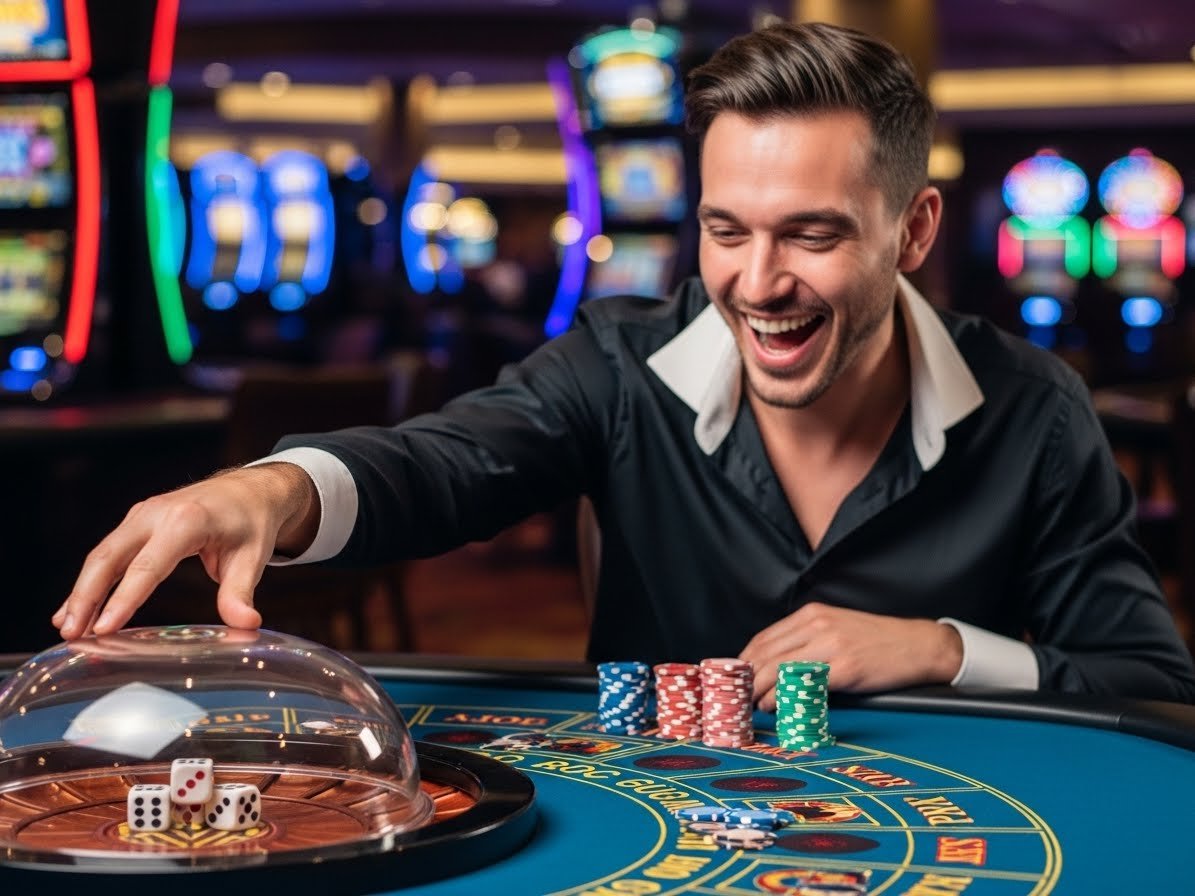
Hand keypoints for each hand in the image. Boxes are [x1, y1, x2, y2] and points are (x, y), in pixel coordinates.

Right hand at [52, 463, 319, 639]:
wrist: (249, 489)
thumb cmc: (251, 522)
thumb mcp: (253, 556)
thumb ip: (241, 592)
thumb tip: (246, 624)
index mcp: (186, 521)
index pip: (148, 566)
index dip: (124, 599)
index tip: (104, 629)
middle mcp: (157, 514)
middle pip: (110, 557)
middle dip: (87, 597)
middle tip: (72, 635)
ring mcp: (143, 515)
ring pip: (102, 556)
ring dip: (82, 592)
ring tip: (67, 628)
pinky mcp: (137, 523)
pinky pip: (108, 553)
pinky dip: (91, 580)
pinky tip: (75, 608)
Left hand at [740, 602, 962, 709]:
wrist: (919, 645)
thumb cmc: (877, 642)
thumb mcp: (836, 628)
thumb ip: (806, 640)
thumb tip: (773, 666)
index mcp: (812, 614)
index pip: (764, 638)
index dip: (745, 661)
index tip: (736, 679)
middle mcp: (818, 625)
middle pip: (766, 654)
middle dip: (747, 679)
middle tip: (738, 697)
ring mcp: (831, 645)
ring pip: (779, 669)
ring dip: (760, 690)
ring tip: (754, 705)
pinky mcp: (846, 667)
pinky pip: (804, 683)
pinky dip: (784, 697)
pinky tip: (777, 706)